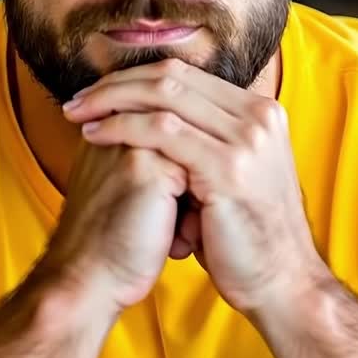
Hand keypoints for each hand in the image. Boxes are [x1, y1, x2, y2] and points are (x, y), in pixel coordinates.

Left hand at [62, 58, 328, 316]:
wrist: (281, 283)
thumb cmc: (244, 236)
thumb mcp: (231, 174)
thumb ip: (205, 140)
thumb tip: (154, 118)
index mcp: (260, 112)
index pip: (186, 74)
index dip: (135, 79)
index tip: (96, 94)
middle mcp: (259, 116)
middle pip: (173, 77)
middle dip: (116, 85)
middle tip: (77, 101)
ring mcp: (247, 140)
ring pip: (164, 97)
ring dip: (111, 102)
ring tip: (77, 115)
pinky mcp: (229, 168)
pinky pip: (162, 131)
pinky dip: (122, 128)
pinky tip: (96, 137)